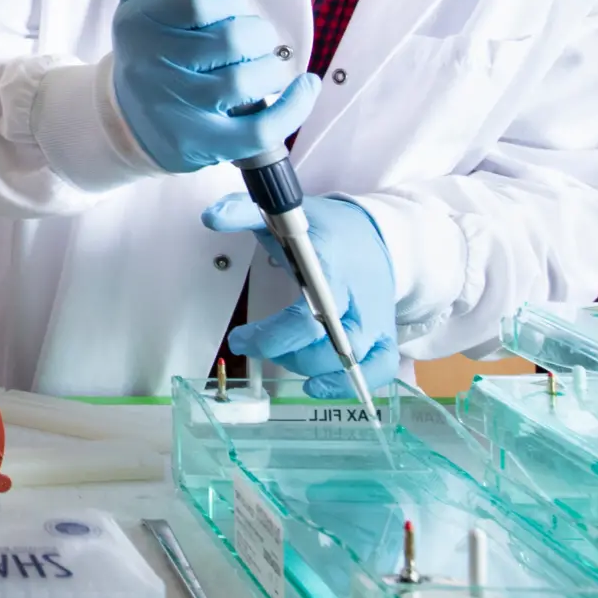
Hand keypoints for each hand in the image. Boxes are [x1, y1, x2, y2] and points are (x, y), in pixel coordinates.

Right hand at [109, 0, 315, 171]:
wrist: (126, 120)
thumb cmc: (147, 51)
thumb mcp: (138, 4)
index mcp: (141, 23)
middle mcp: (154, 65)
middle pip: (230, 38)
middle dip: (255, 32)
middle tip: (252, 36)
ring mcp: (177, 107)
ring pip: (245, 81)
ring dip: (270, 67)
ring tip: (266, 63)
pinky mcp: (200, 144)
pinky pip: (258, 130)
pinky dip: (292, 109)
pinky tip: (304, 87)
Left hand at [203, 192, 397, 400]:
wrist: (376, 234)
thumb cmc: (328, 229)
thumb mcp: (289, 215)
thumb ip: (245, 212)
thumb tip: (212, 216)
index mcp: (334, 266)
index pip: (312, 309)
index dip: (275, 334)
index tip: (240, 338)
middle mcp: (359, 297)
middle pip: (330, 343)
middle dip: (285, 352)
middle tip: (252, 343)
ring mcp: (375, 319)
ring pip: (349, 360)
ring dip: (306, 367)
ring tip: (280, 353)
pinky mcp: (384, 335)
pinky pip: (378, 369)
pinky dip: (348, 384)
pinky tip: (316, 385)